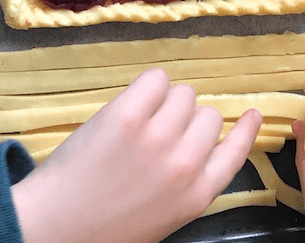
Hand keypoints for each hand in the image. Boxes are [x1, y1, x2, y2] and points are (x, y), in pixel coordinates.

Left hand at [11, 68, 261, 242]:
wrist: (53, 228)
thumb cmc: (105, 229)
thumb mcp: (165, 217)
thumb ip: (189, 183)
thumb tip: (198, 143)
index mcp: (197, 195)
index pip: (238, 151)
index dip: (246, 129)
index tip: (252, 114)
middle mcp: (185, 164)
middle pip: (209, 115)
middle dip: (187, 120)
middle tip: (159, 131)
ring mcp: (158, 137)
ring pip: (184, 94)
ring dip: (166, 102)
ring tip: (139, 121)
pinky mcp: (128, 115)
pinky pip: (156, 78)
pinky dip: (147, 85)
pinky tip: (132, 103)